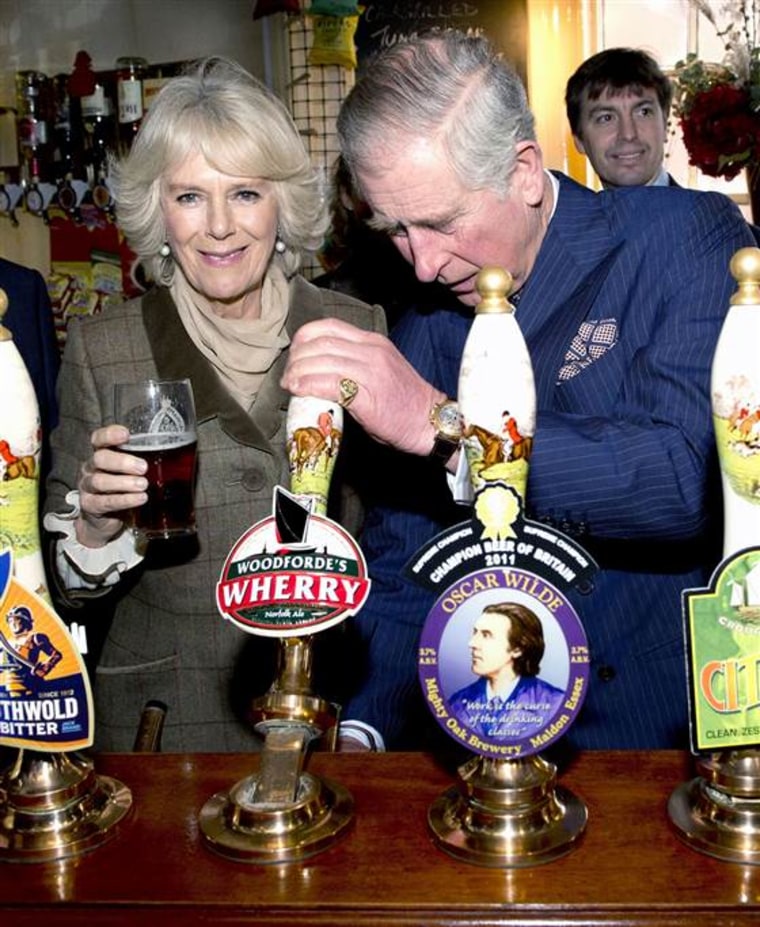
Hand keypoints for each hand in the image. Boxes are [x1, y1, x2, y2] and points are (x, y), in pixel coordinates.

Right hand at [75, 424, 147, 547]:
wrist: (105, 520)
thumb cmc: (123, 489)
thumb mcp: (133, 473)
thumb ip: (146, 462)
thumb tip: (181, 455)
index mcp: (102, 454)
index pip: (99, 438)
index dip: (109, 434)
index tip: (126, 434)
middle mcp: (91, 467)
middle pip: (100, 458)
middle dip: (122, 462)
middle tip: (143, 468)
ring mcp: (88, 487)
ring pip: (100, 481)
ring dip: (124, 483)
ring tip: (143, 485)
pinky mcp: (90, 505)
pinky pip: (105, 502)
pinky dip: (124, 500)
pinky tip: (139, 499)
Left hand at [282, 318, 443, 456]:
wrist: (431, 423)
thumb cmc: (404, 403)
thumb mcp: (379, 371)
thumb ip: (352, 364)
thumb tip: (318, 371)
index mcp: (372, 341)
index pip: (327, 326)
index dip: (303, 339)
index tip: (295, 358)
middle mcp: (371, 350)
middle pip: (319, 342)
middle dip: (296, 359)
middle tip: (289, 377)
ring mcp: (370, 370)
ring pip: (320, 360)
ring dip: (297, 373)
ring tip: (291, 387)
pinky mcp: (367, 394)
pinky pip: (328, 382)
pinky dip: (308, 386)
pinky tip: (301, 392)